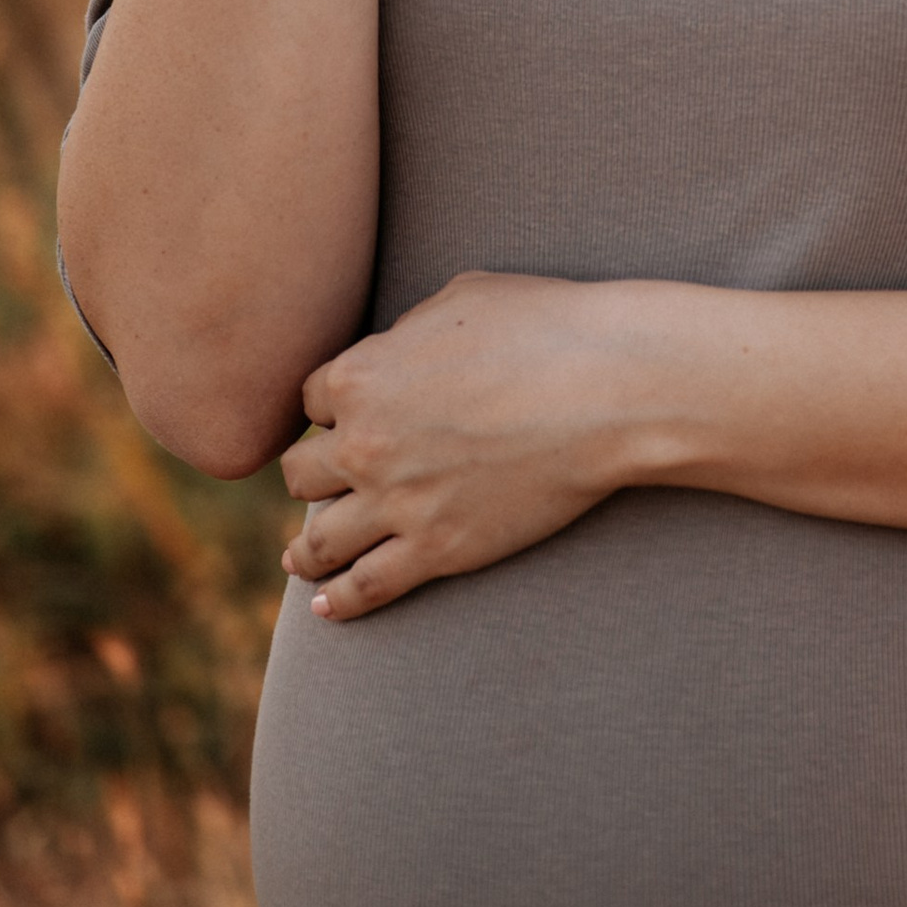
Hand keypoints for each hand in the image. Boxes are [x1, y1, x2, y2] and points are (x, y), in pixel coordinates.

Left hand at [280, 269, 672, 619]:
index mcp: (361, 376)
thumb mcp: (460, 300)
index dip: (332, 409)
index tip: (347, 421)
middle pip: (301, 472)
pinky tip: (327, 606)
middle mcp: (363, 444)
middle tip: (327, 484)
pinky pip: (367, 586)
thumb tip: (396, 354)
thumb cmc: (544, 327)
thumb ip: (407, 334)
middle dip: (314, 474)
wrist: (606, 389)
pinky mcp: (438, 549)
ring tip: (301, 559)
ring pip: (318, 541)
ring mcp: (397, 503)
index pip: (313, 402)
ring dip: (305, 550)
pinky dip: (340, 601)